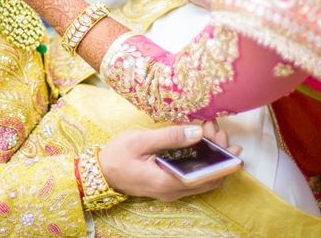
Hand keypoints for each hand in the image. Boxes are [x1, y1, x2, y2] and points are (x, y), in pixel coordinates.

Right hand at [99, 120, 240, 201]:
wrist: (99, 172)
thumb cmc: (117, 155)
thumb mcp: (141, 140)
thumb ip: (170, 137)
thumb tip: (198, 132)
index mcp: (169, 182)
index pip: (209, 175)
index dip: (221, 156)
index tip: (221, 133)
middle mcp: (175, 191)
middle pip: (210, 177)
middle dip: (219, 153)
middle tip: (215, 128)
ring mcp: (172, 191)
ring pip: (203, 178)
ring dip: (211, 157)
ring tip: (210, 133)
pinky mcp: (169, 186)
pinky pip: (193, 177)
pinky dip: (201, 162)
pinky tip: (199, 144)